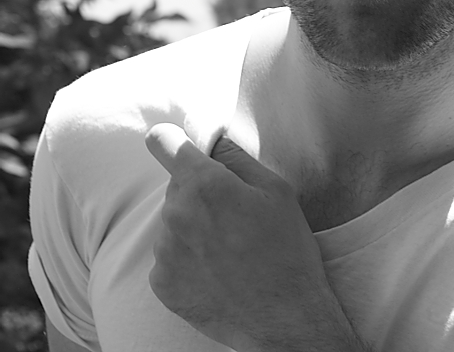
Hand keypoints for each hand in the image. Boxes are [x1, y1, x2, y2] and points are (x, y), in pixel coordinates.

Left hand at [145, 123, 363, 351]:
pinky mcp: (162, 283)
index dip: (174, 140)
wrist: (284, 320)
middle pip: (175, 185)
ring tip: (228, 248)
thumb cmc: (286, 248)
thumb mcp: (274, 189)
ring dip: (192, 226)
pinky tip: (217, 270)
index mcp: (203, 183)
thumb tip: (209, 138)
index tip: (188, 152)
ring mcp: (165, 251)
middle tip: (233, 214)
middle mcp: (175, 213)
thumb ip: (234, 156)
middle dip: (198, 191)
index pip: (162, 141)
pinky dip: (187, 258)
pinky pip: (169, 255)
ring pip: (172, 220)